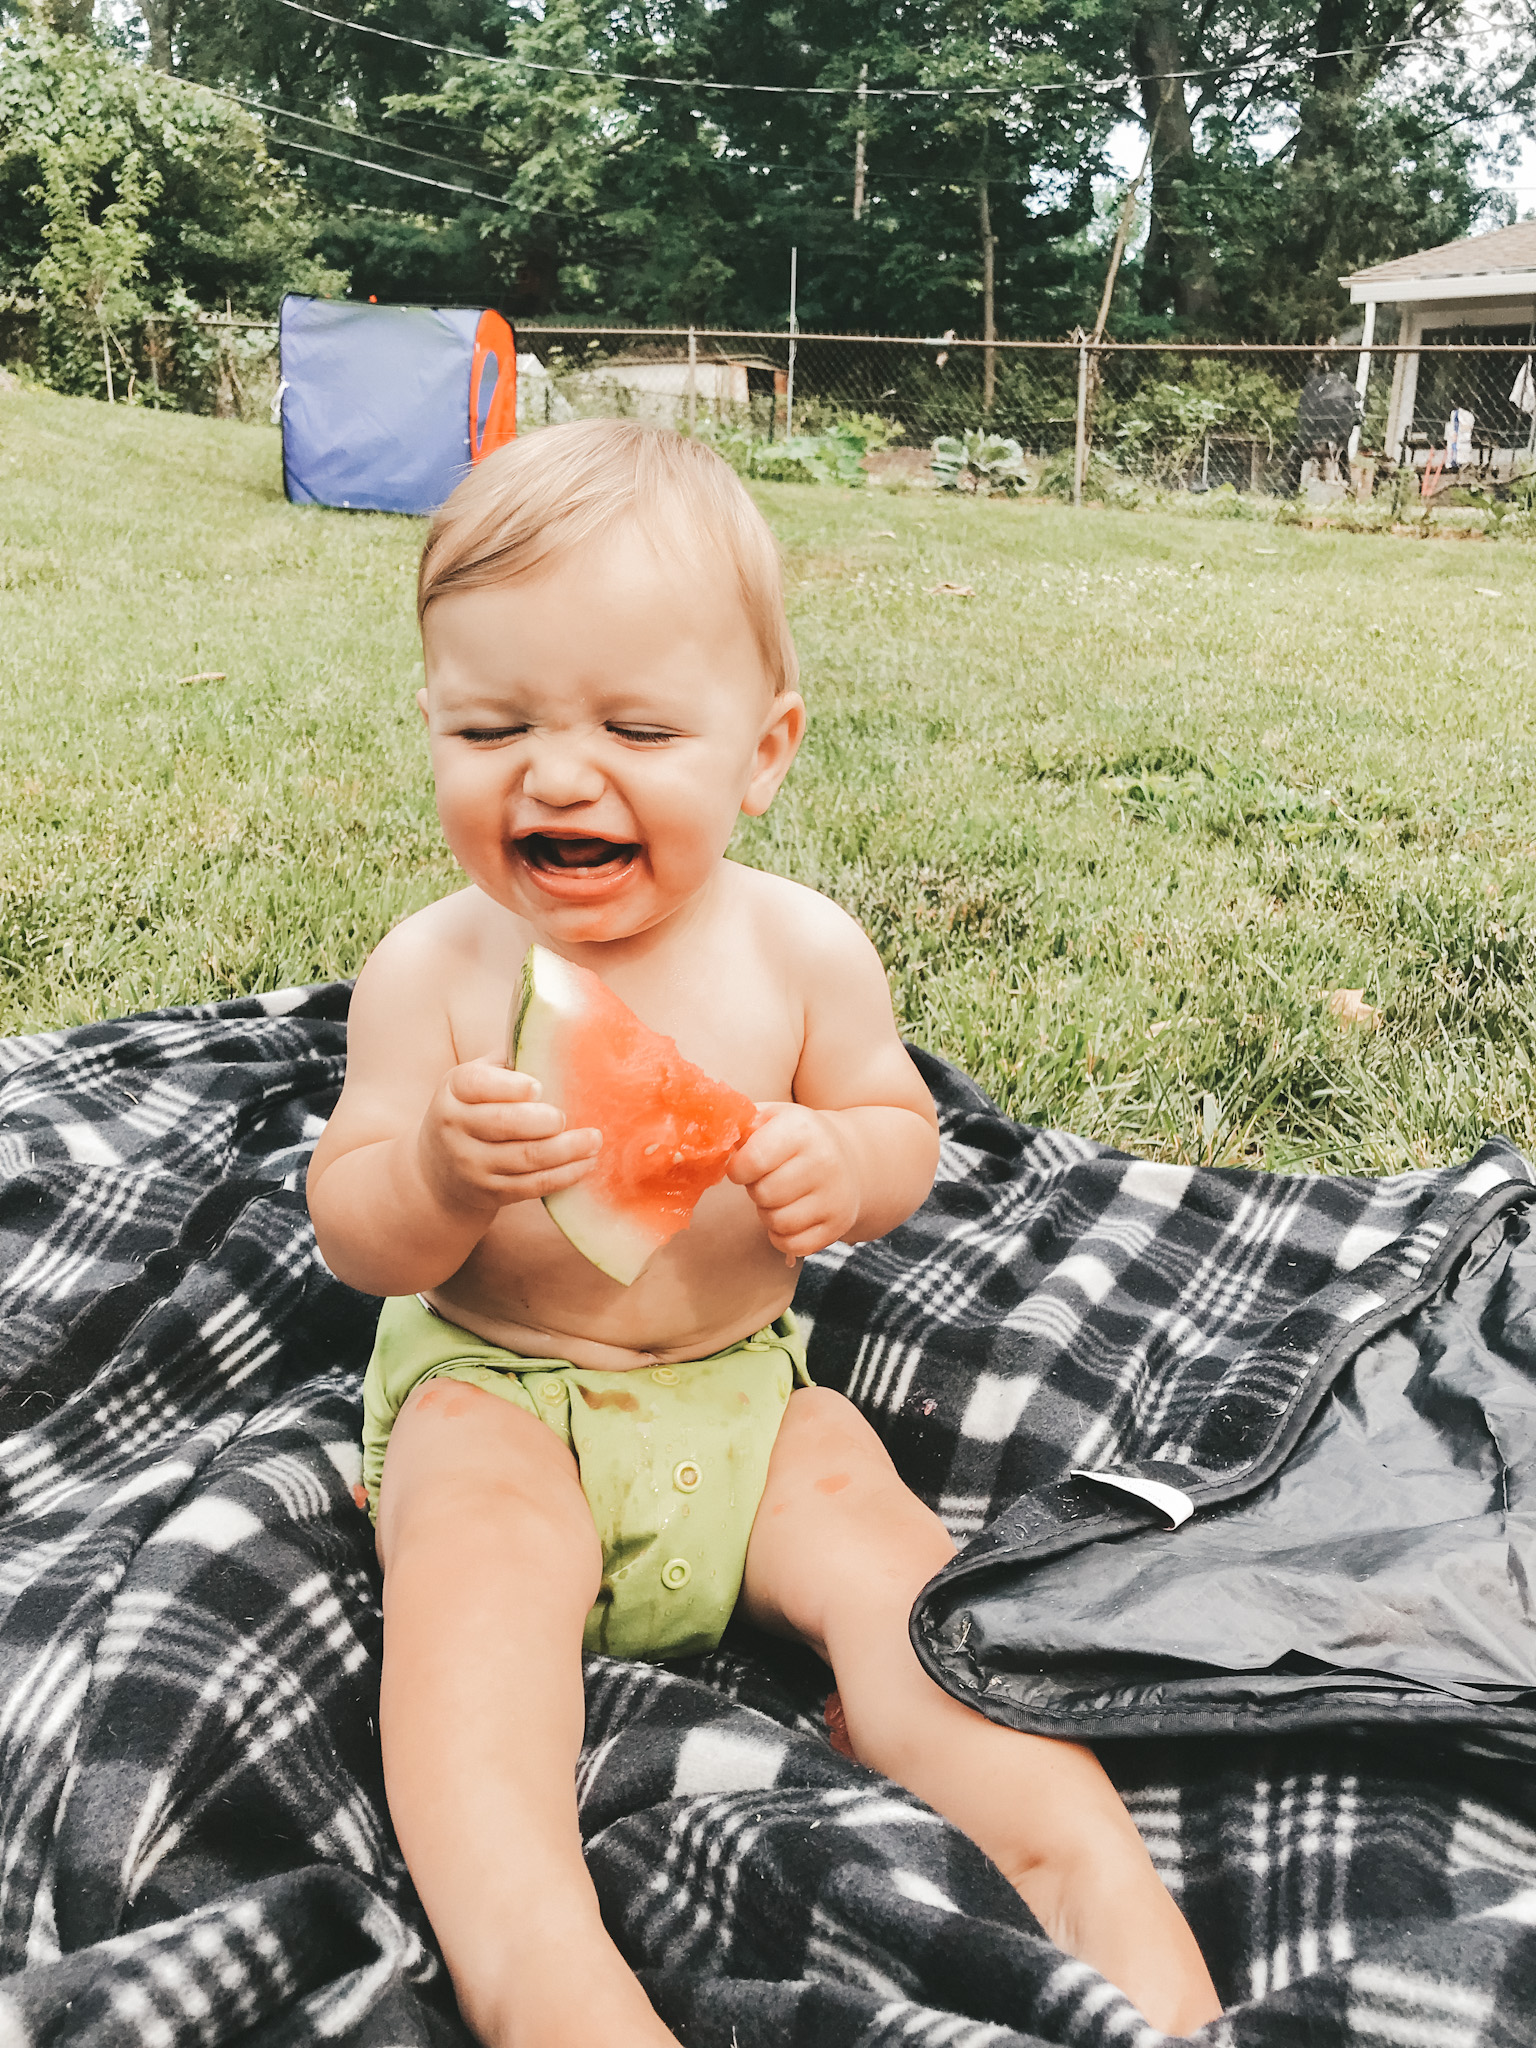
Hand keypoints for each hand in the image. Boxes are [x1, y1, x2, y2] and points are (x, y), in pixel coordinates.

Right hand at [416, 1060, 600, 1218]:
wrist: (437, 1169)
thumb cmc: (472, 1109)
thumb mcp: (476, 1080)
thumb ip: (508, 1063)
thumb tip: (561, 1034)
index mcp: (454, 1089)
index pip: (477, 1085)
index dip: (509, 1087)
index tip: (539, 1087)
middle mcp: (456, 1127)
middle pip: (504, 1124)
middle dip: (543, 1122)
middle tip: (568, 1116)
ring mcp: (472, 1163)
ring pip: (524, 1158)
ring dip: (566, 1151)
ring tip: (594, 1140)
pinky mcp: (491, 1192)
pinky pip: (532, 1186)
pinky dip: (564, 1176)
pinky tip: (586, 1163)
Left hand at [726, 1103, 859, 1257]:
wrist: (851, 1157)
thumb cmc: (796, 1138)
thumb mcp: (770, 1117)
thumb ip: (736, 1124)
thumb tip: (706, 1140)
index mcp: (801, 1129)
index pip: (752, 1161)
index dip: (738, 1169)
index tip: (744, 1166)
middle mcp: (824, 1161)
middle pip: (764, 1195)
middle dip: (756, 1190)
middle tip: (767, 1180)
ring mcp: (836, 1195)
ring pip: (778, 1222)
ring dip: (769, 1213)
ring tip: (780, 1196)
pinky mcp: (839, 1224)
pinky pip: (793, 1245)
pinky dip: (783, 1236)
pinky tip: (791, 1215)